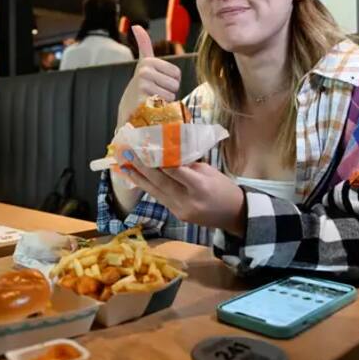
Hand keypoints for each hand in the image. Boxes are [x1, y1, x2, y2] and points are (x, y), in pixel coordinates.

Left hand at [115, 150, 245, 235]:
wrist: (234, 215)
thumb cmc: (223, 188)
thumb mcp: (209, 171)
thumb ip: (187, 164)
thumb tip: (166, 152)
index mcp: (199, 186)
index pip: (174, 170)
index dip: (158, 157)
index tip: (146, 145)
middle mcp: (187, 200)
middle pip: (159, 181)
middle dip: (142, 165)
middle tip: (128, 151)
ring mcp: (179, 210)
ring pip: (154, 191)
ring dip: (138, 176)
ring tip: (124, 164)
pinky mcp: (175, 214)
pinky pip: (159, 197)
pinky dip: (147, 186)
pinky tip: (137, 177)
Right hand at [117, 26, 181, 127]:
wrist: (128, 108)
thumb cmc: (141, 85)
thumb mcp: (144, 64)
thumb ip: (143, 44)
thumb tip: (136, 26)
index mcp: (148, 62)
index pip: (177, 74)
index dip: (171, 82)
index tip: (158, 82)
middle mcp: (144, 72)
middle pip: (175, 85)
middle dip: (168, 92)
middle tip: (154, 93)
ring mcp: (142, 86)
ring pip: (170, 96)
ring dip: (164, 101)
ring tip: (152, 100)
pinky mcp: (142, 101)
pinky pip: (164, 105)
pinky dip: (160, 110)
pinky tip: (150, 108)